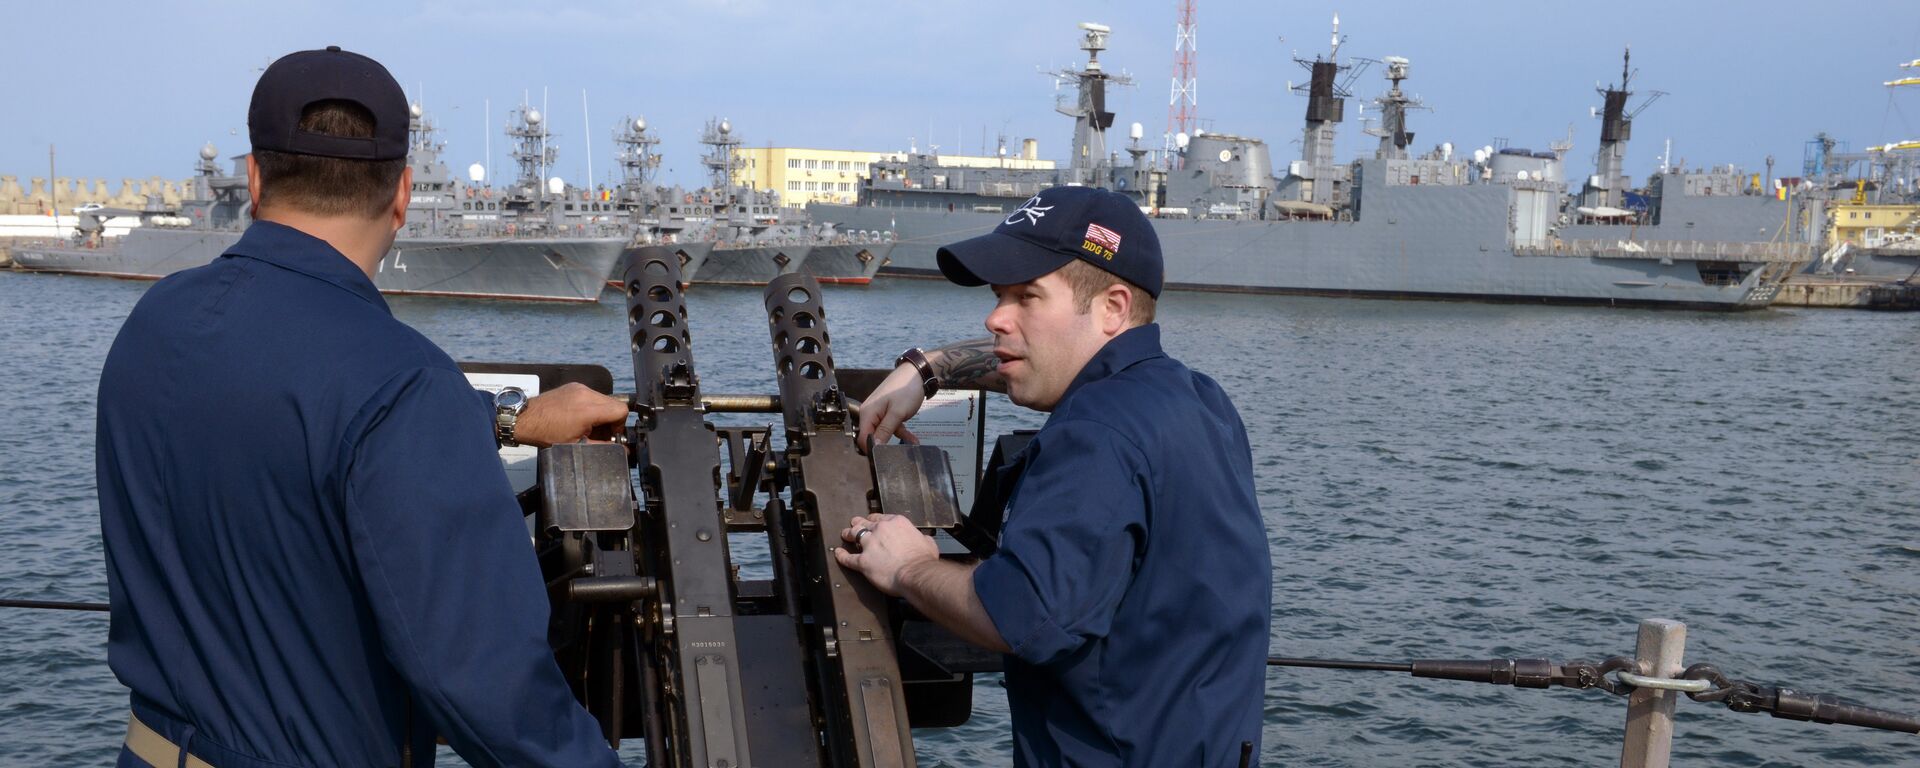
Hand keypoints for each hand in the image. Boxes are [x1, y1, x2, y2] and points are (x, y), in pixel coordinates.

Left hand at [511, 383, 628, 447]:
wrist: (525, 418)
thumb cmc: (546, 434)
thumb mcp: (575, 446)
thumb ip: (602, 447)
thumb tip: (622, 451)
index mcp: (588, 410)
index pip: (621, 410)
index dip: (620, 425)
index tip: (611, 435)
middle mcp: (586, 394)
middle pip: (614, 404)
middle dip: (611, 420)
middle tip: (599, 433)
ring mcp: (580, 388)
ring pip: (604, 399)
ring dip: (602, 412)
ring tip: (588, 425)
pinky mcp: (574, 386)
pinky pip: (592, 395)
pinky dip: (592, 406)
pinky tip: (580, 416)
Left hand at [833, 513, 937, 595]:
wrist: (916, 573)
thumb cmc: (923, 560)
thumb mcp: (928, 542)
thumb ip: (921, 538)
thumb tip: (923, 539)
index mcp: (896, 523)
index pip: (880, 517)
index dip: (873, 519)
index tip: (871, 521)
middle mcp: (881, 530)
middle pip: (864, 524)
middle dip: (858, 523)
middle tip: (854, 524)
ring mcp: (870, 545)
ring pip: (853, 535)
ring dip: (848, 534)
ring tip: (844, 534)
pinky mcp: (863, 561)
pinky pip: (848, 558)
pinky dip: (841, 556)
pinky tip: (838, 554)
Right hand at [854, 364, 922, 454]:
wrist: (917, 374)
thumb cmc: (906, 389)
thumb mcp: (897, 413)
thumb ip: (885, 431)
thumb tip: (874, 446)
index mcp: (867, 412)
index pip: (862, 438)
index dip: (872, 448)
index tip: (884, 455)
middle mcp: (869, 413)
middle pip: (871, 436)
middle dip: (884, 445)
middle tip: (898, 452)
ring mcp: (878, 413)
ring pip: (882, 433)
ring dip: (895, 439)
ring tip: (911, 443)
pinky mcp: (886, 413)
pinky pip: (890, 427)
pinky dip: (900, 432)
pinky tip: (912, 439)